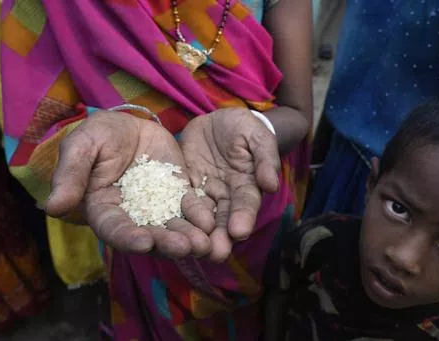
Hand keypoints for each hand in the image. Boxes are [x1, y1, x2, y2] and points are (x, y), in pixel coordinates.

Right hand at [46, 112, 214, 257]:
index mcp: (104, 209)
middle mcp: (133, 216)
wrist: (130, 125)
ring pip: (173, 227)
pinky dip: (200, 216)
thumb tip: (53, 207)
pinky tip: (212, 222)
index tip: (144, 242)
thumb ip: (70, 174)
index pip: (114, 229)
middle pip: (149, 234)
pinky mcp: (178, 196)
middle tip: (186, 247)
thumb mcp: (82, 146)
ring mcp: (158, 208)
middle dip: (167, 242)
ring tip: (204, 243)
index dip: (128, 237)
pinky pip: (190, 208)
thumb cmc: (99, 135)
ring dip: (188, 237)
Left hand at [180, 108, 280, 261]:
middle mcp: (225, 196)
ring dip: (198, 234)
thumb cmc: (244, 128)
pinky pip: (178, 202)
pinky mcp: (183, 186)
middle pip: (223, 219)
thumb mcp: (257, 137)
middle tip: (216, 254)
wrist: (217, 121)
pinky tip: (168, 229)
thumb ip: (265, 159)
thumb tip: (271, 184)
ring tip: (194, 250)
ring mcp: (203, 193)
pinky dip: (175, 215)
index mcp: (246, 186)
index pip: (246, 204)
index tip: (240, 232)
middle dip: (221, 237)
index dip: (243, 217)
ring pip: (200, 217)